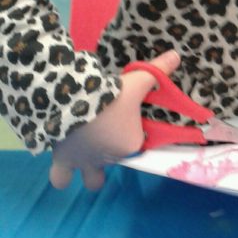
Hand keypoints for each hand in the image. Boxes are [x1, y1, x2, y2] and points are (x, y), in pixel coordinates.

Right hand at [49, 49, 180, 191]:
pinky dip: (62, 175)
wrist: (72, 101)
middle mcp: (111, 159)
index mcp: (131, 144)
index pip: (138, 144)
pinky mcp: (63, 162)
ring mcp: (87, 163)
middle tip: (107, 135)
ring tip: (88, 156)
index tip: (127, 119)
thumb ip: (157, 70)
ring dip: (92, 173)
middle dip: (113, 154)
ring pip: (93, 182)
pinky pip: (61, 179)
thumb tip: (176, 55)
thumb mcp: (137, 80)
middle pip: (116, 162)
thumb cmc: (111, 95)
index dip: (134, 134)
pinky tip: (63, 164)